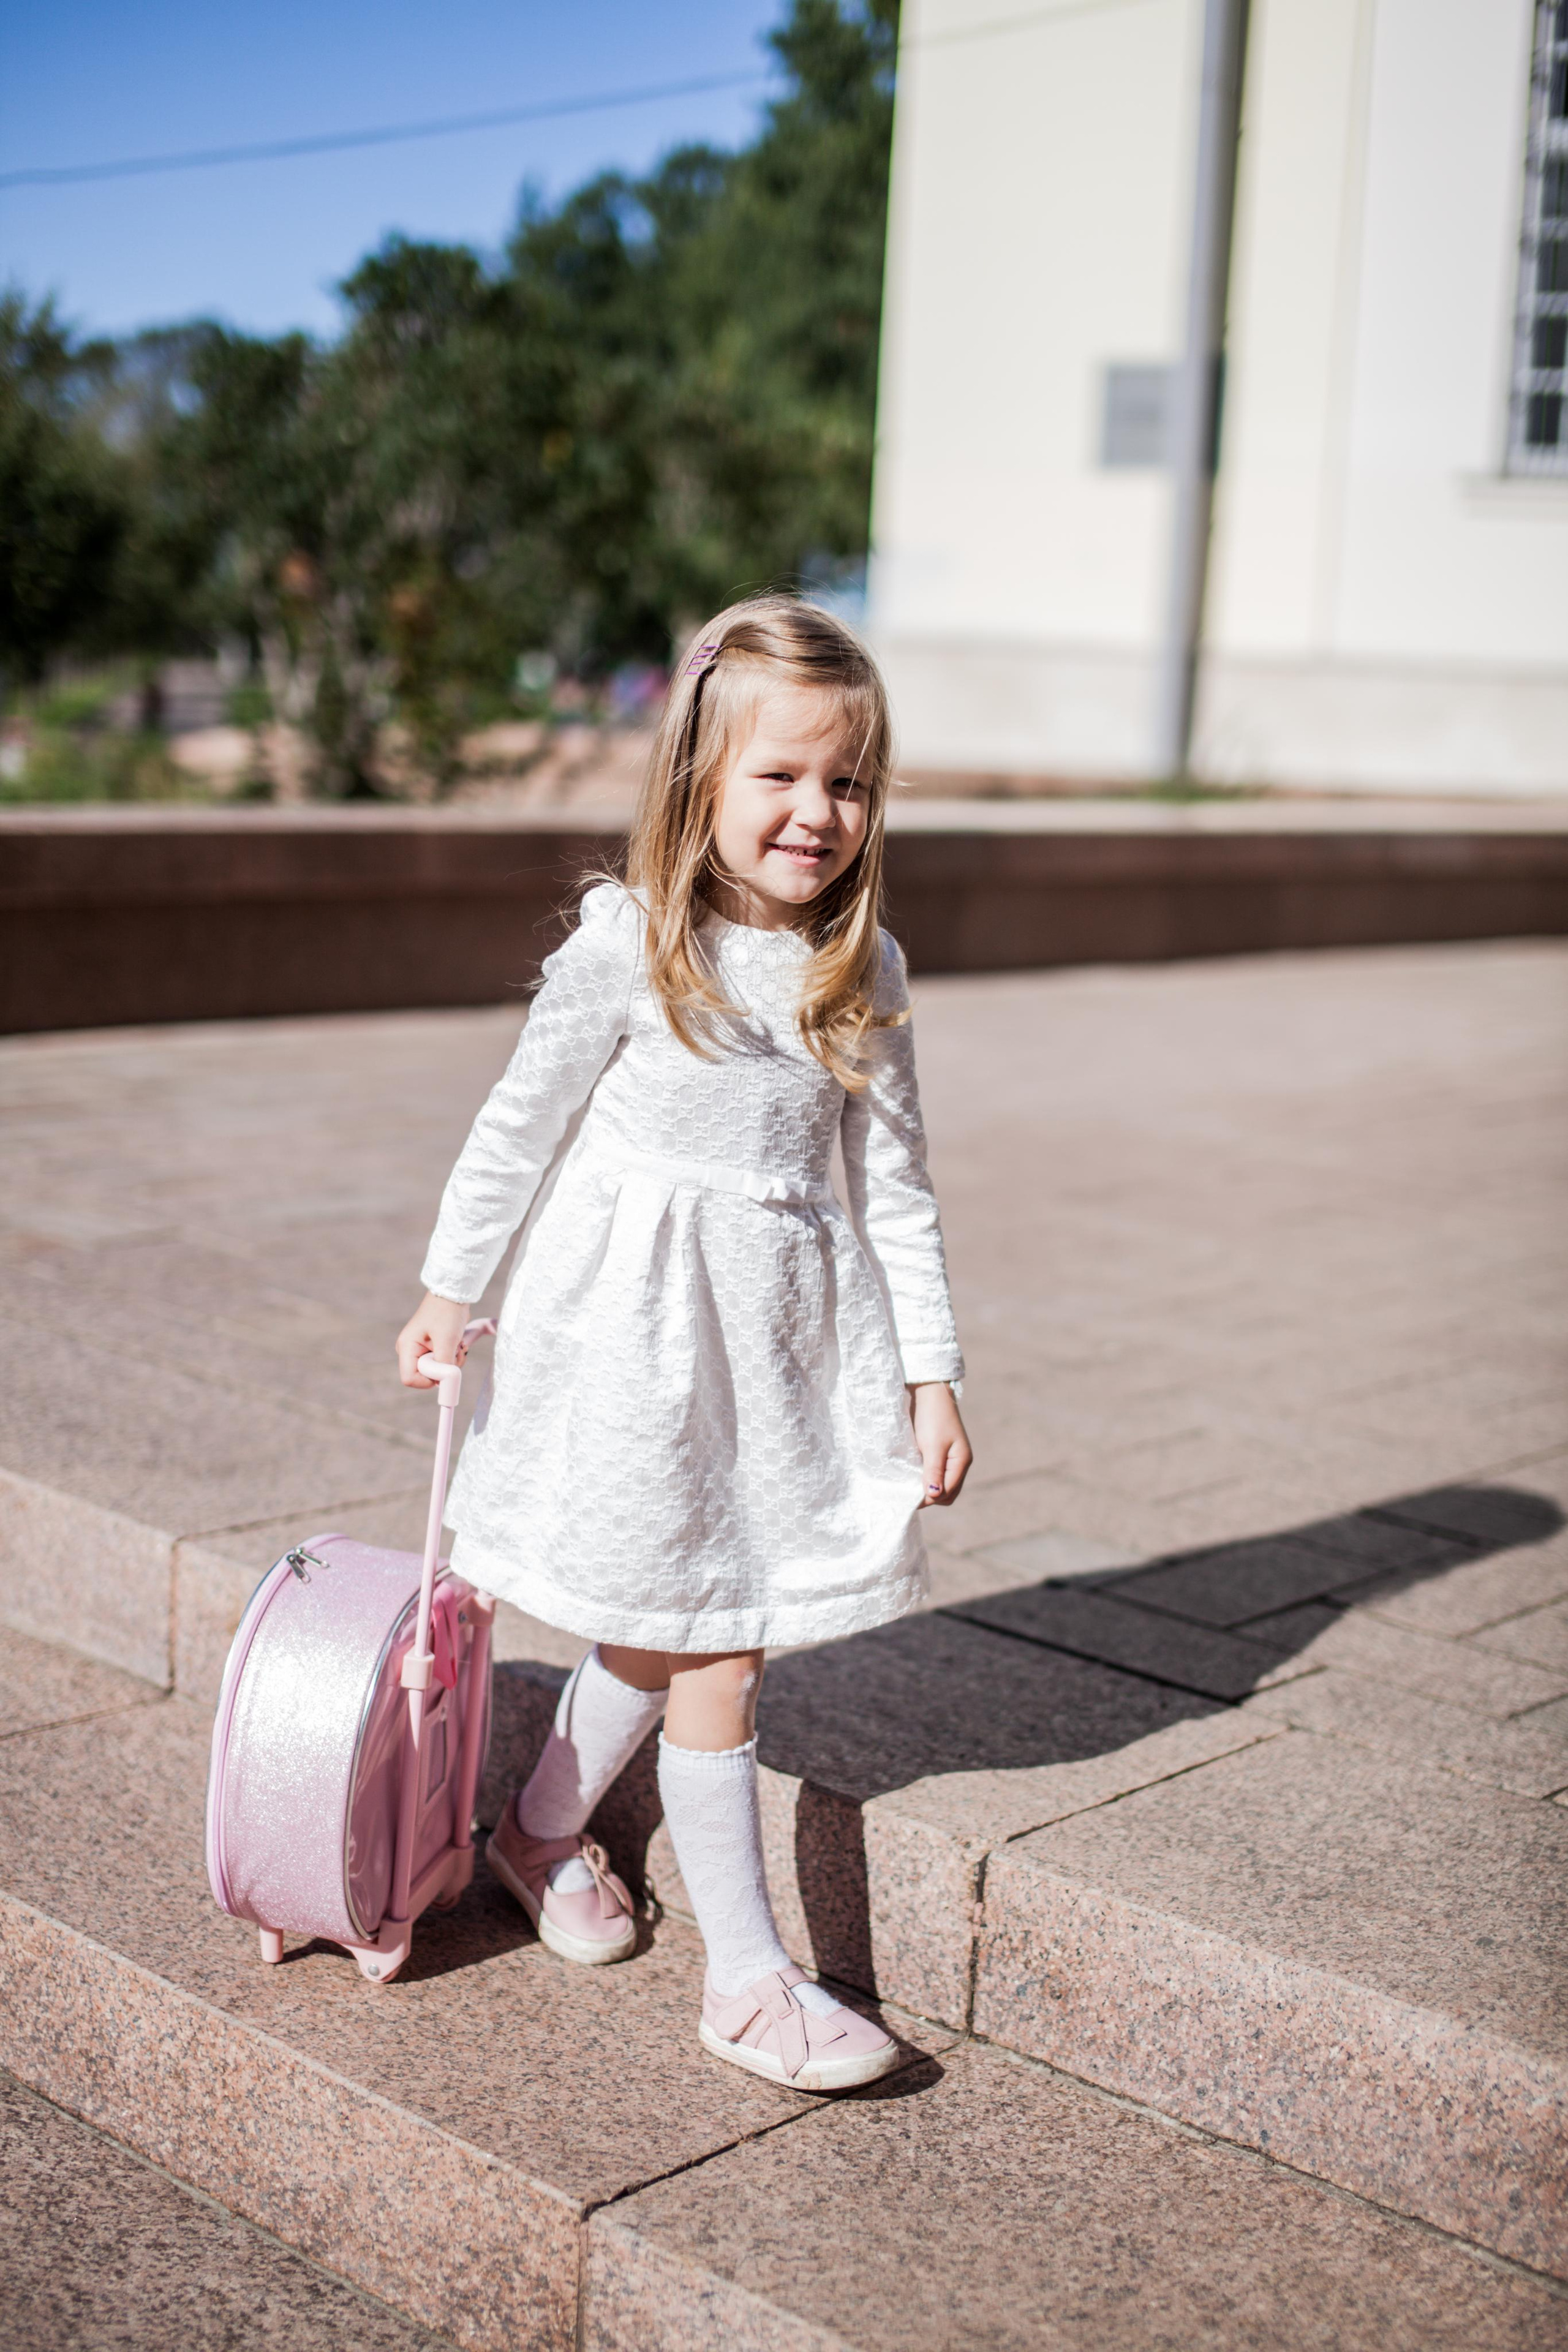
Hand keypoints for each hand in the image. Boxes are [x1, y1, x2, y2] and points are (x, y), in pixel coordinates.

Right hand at [395, 1292, 473, 1389]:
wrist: (453, 1292)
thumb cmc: (447, 1312)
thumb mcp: (447, 1340)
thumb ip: (443, 1364)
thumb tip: (443, 1383)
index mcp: (407, 1347)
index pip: (409, 1379)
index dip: (428, 1380)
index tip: (446, 1370)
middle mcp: (410, 1350)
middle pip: (425, 1375)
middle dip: (444, 1369)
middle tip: (458, 1352)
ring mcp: (420, 1349)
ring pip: (436, 1370)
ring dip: (452, 1362)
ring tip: (460, 1344)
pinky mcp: (431, 1347)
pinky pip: (442, 1361)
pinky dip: (453, 1356)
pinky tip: (459, 1342)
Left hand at [909, 1382, 971, 1506]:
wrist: (929, 1392)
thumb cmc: (932, 1417)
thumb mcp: (932, 1446)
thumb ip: (933, 1471)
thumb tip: (933, 1496)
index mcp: (961, 1462)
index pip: (947, 1492)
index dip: (929, 1499)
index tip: (909, 1500)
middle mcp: (958, 1463)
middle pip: (947, 1492)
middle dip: (930, 1497)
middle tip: (908, 1495)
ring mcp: (950, 1458)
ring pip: (941, 1484)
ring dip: (926, 1488)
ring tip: (909, 1486)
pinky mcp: (939, 1453)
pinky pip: (934, 1473)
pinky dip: (924, 1478)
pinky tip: (912, 1476)